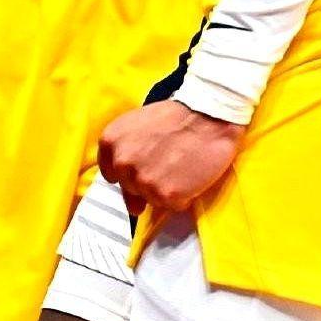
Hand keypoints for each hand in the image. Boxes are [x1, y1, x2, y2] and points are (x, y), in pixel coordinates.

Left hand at [98, 101, 243, 214]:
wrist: (210, 114)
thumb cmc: (180, 114)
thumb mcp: (140, 121)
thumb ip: (127, 147)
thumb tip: (126, 183)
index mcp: (111, 141)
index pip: (111, 173)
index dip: (130, 171)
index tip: (143, 167)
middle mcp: (122, 162)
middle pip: (131, 189)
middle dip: (148, 181)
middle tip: (168, 165)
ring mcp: (143, 181)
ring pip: (151, 200)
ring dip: (165, 190)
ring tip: (181, 168)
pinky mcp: (165, 195)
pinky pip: (172, 205)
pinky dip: (183, 197)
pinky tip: (191, 177)